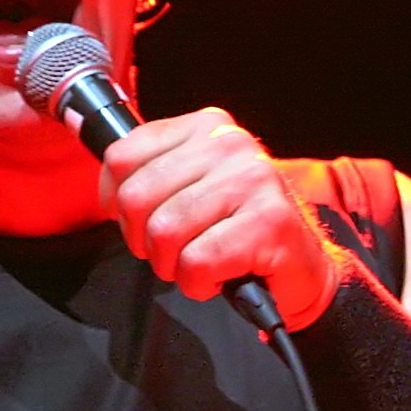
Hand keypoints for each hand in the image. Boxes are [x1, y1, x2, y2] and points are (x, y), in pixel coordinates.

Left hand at [94, 107, 340, 327]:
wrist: (303, 268)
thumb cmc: (237, 232)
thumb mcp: (190, 189)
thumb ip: (149, 177)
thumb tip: (107, 193)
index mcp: (205, 126)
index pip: (122, 156)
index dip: (116, 202)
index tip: (139, 222)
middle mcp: (230, 144)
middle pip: (137, 197)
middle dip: (144, 241)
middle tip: (174, 251)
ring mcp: (254, 179)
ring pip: (165, 231)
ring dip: (173, 265)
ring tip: (200, 264)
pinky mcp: (270, 221)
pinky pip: (198, 262)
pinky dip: (199, 284)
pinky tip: (222, 277)